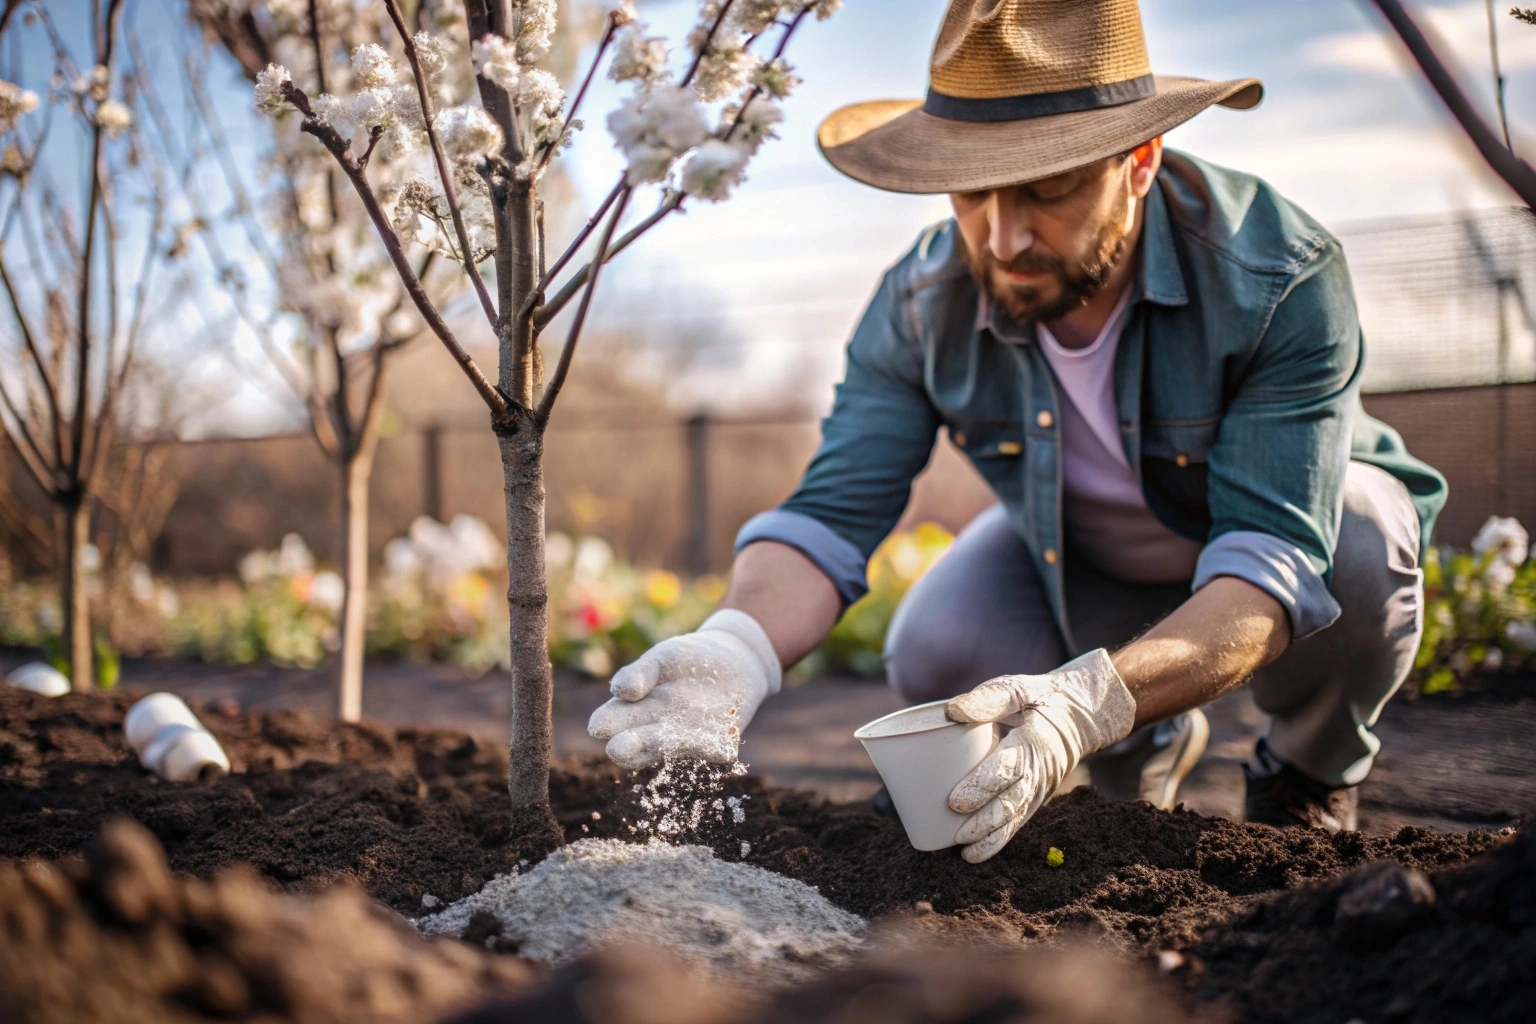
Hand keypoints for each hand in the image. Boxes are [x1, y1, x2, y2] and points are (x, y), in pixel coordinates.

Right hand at [587, 609, 781, 768]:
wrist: (732, 661)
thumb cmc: (686, 660)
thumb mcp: (662, 658)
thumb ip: (641, 672)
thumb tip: (621, 691)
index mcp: (635, 711)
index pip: (614, 722)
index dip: (606, 725)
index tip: (599, 726)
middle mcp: (657, 731)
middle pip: (638, 744)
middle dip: (629, 747)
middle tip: (618, 747)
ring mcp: (687, 739)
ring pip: (672, 749)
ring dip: (667, 749)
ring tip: (657, 741)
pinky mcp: (719, 743)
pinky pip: (715, 751)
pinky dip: (715, 750)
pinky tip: (719, 750)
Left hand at [944, 649, 1135, 862]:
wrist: (1080, 715)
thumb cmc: (1039, 698)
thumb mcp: (1017, 688)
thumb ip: (988, 698)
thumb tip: (951, 712)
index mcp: (1033, 742)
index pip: (1007, 768)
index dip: (982, 786)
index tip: (955, 801)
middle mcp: (1040, 771)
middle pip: (1012, 802)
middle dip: (985, 821)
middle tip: (958, 834)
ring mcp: (1040, 788)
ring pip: (1016, 818)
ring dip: (993, 838)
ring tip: (966, 854)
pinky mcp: (1036, 797)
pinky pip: (1019, 821)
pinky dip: (1000, 839)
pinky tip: (976, 854)